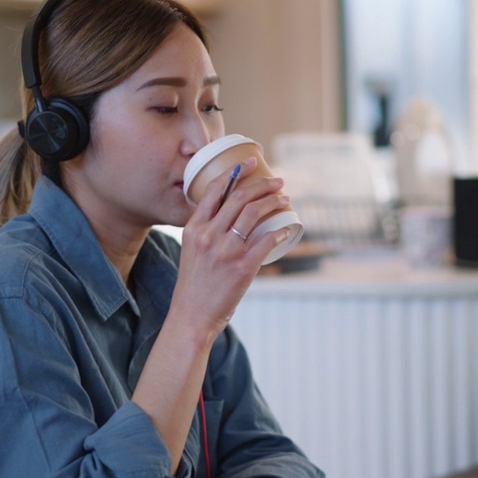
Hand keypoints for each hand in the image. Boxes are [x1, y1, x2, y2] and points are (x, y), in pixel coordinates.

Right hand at [171, 157, 293, 337]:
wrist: (192, 316)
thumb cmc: (194, 285)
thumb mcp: (192, 250)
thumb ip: (207, 232)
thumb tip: (232, 216)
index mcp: (193, 228)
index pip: (215, 190)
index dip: (236, 172)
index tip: (251, 162)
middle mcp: (208, 236)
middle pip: (239, 198)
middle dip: (262, 184)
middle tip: (277, 182)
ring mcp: (225, 251)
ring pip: (253, 214)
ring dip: (273, 202)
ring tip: (284, 200)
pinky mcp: (242, 268)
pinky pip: (265, 241)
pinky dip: (278, 231)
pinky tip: (286, 227)